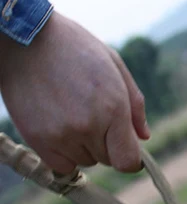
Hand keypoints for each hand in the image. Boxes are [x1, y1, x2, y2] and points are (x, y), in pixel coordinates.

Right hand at [0, 11, 149, 172]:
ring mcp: (60, 135)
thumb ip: (135, 105)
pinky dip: (64, 154)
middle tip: (91, 114)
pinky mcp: (37, 139)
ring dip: (84, 146)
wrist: (25, 37)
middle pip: (108, 160)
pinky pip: (61, 166)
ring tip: (71, 113)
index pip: (129, 161)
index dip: (131, 157)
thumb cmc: (74, 47)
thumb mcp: (114, 66)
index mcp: (113, 109)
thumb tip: (144, 137)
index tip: (125, 145)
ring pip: (85, 161)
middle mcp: (88, 126)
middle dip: (107, 143)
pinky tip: (60, 129)